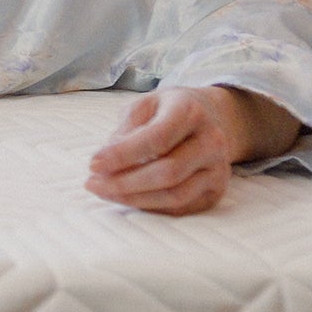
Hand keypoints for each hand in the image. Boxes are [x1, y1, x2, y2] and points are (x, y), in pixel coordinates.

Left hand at [85, 85, 294, 215]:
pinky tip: (128, 198)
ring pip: (175, 195)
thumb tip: (107, 160)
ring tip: (105, 192)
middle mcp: (211, 141)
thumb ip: (126, 129)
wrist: (210, 117)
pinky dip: (150, 206)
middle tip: (93, 184)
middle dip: (125, 183)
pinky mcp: (216, 191)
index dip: (123, 155)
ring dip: (134, 199)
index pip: (157, 138)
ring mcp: (217, 169)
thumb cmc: (169, 109)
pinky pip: (181, 207)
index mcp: (191, 111)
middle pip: (167, 172)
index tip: (93, 164)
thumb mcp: (145, 104)